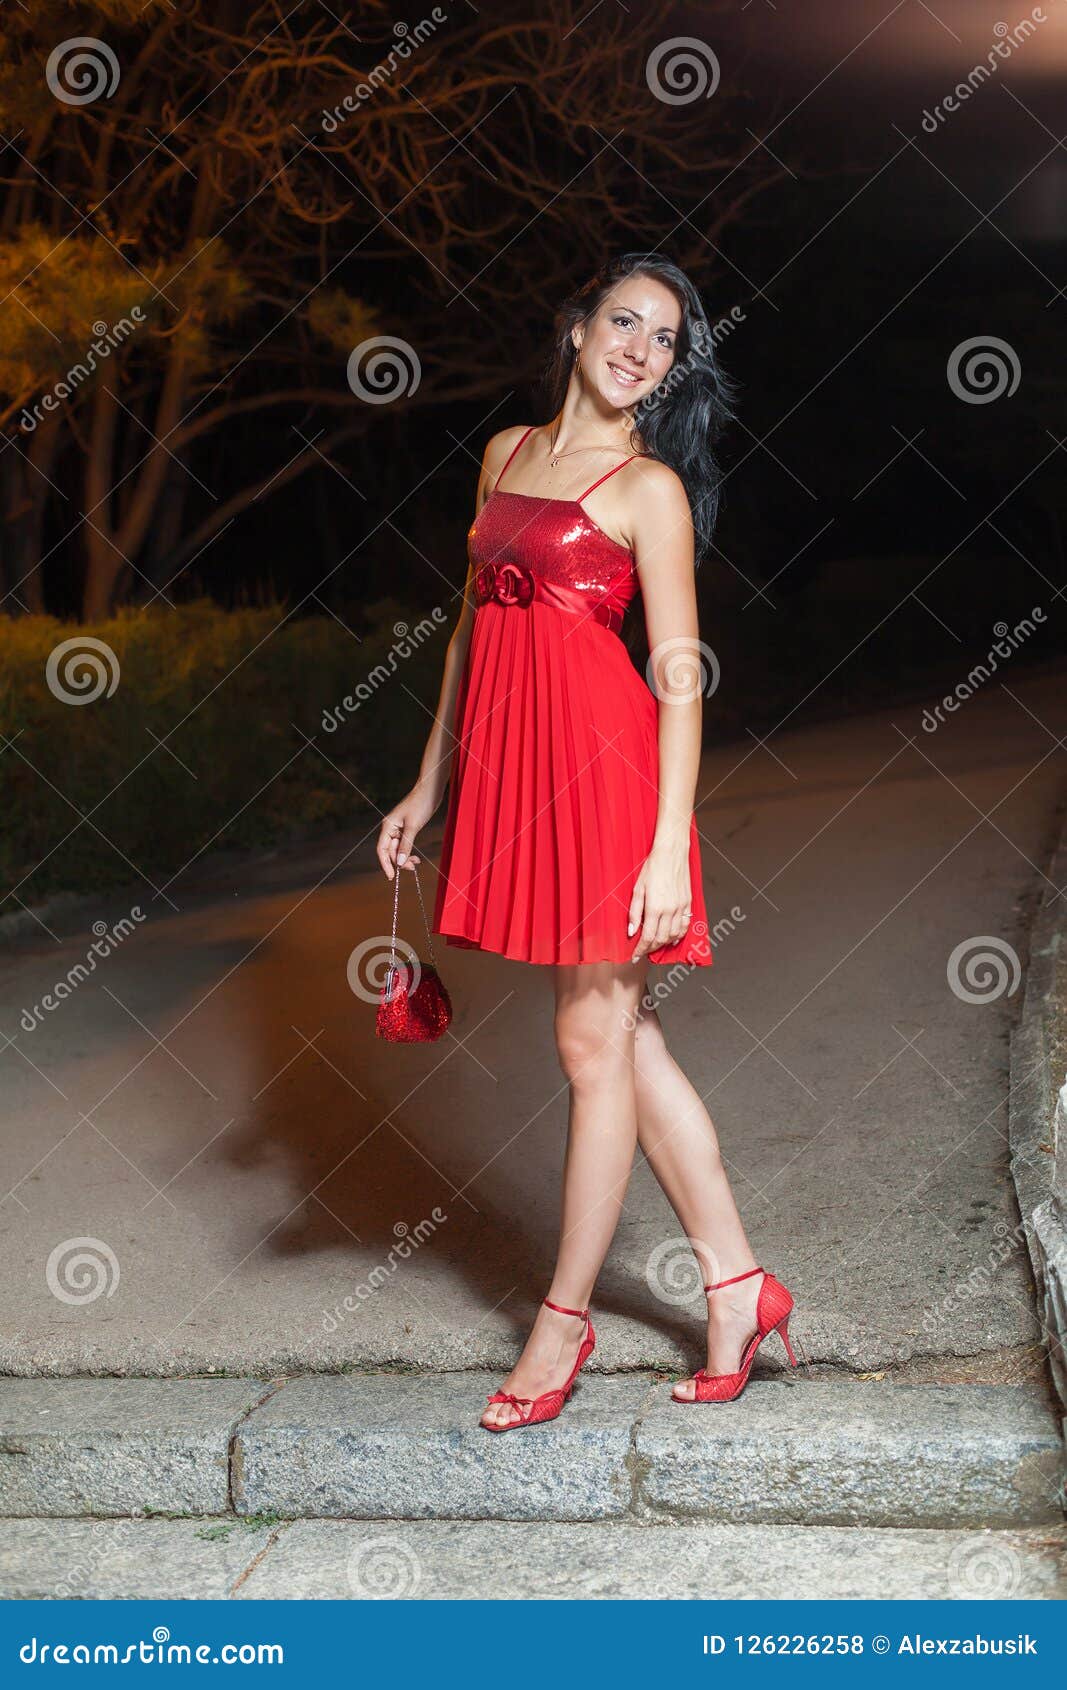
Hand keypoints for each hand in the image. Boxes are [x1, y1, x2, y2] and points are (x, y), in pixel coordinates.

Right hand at [377, 782, 439, 879]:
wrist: (430, 790)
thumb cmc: (420, 804)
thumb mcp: (413, 826)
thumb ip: (406, 845)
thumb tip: (399, 862)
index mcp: (388, 826)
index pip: (382, 849)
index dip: (385, 864)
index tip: (391, 877)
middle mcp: (391, 828)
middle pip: (391, 851)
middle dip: (400, 861)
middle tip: (413, 868)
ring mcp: (399, 829)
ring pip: (398, 849)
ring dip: (406, 858)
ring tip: (417, 863)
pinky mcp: (408, 828)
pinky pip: (405, 845)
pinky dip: (409, 852)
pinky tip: (417, 857)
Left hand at [628, 843, 691, 961]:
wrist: (671, 853)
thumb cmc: (653, 867)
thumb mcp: (637, 889)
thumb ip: (634, 912)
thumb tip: (632, 931)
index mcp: (655, 907)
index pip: (648, 937)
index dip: (641, 949)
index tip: (635, 956)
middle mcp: (670, 910)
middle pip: (661, 939)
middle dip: (650, 949)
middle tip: (642, 952)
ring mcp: (681, 907)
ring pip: (674, 935)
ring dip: (664, 944)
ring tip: (654, 946)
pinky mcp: (688, 903)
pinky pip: (685, 925)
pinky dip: (679, 936)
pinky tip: (672, 939)